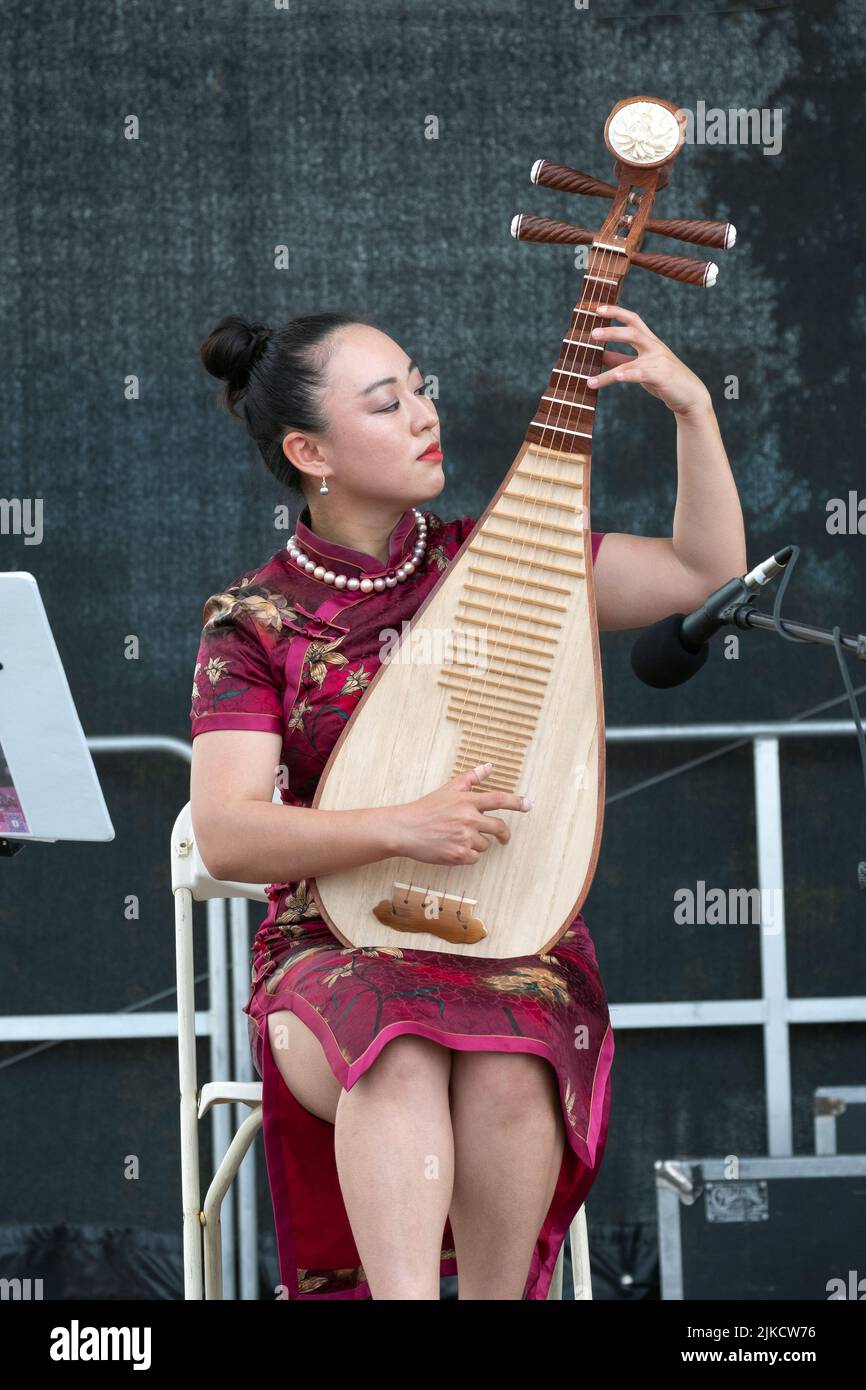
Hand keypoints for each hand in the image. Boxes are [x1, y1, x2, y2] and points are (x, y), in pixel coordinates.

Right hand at [391, 763, 531, 866]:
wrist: (406, 829)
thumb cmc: (427, 808)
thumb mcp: (448, 789)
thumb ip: (471, 778)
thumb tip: (489, 766)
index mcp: (467, 801)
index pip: (498, 799)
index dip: (516, 802)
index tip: (528, 805)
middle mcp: (468, 819)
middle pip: (499, 827)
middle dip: (504, 834)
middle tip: (504, 838)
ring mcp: (464, 838)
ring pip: (485, 845)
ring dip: (477, 844)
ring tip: (458, 839)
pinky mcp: (459, 855)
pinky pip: (474, 858)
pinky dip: (467, 856)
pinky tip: (454, 848)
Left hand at [586, 304, 711, 417]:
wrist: (690, 396)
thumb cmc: (663, 380)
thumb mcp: (641, 366)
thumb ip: (622, 359)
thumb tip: (600, 354)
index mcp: (650, 342)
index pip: (634, 320)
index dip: (616, 312)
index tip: (598, 309)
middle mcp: (655, 348)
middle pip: (633, 333)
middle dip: (612, 332)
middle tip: (592, 333)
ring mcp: (659, 361)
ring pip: (630, 363)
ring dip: (609, 374)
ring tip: (590, 381)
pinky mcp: (662, 377)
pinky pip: (642, 375)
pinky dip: (628, 376)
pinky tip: (616, 378)